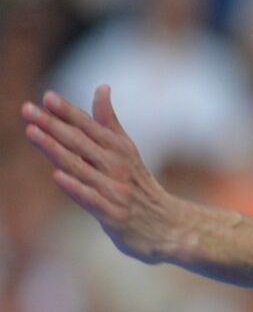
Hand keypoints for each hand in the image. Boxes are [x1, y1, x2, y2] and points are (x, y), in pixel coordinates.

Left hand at [21, 85, 179, 263]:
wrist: (167, 225)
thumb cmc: (140, 186)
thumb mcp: (127, 150)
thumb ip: (110, 120)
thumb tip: (102, 85)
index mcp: (119, 148)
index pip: (89, 125)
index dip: (68, 111)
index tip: (46, 96)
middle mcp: (117, 164)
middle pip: (79, 141)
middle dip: (52, 124)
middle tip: (27, 109)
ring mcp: (114, 189)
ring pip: (79, 165)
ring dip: (55, 149)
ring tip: (31, 133)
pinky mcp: (113, 214)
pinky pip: (90, 198)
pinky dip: (74, 187)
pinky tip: (57, 175)